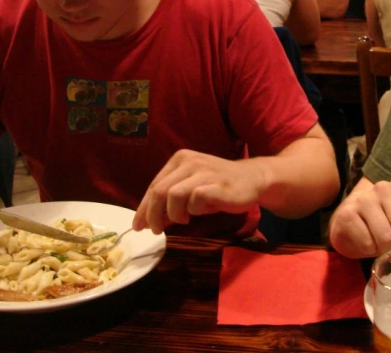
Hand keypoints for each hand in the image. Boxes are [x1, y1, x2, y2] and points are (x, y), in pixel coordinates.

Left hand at [132, 149, 266, 233]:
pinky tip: (201, 212)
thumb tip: (148, 222)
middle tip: (156, 231)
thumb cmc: (218, 185)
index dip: (143, 208)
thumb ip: (171, 200)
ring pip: (173, 195)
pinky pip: (194, 200)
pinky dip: (194, 210)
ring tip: (184, 219)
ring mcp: (203, 171)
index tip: (138, 226)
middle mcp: (190, 161)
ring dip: (174, 214)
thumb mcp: (191, 188)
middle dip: (152, 215)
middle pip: (160, 191)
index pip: (154, 186)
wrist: (252, 179)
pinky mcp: (216, 184)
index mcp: (180, 159)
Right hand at [328, 177, 390, 258]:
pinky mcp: (347, 214)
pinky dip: (370, 251)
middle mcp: (383, 188)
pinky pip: (368, 244)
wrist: (347, 222)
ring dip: (388, 251)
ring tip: (383, 246)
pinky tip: (367, 244)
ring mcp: (363, 200)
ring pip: (387, 238)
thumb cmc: (384, 223)